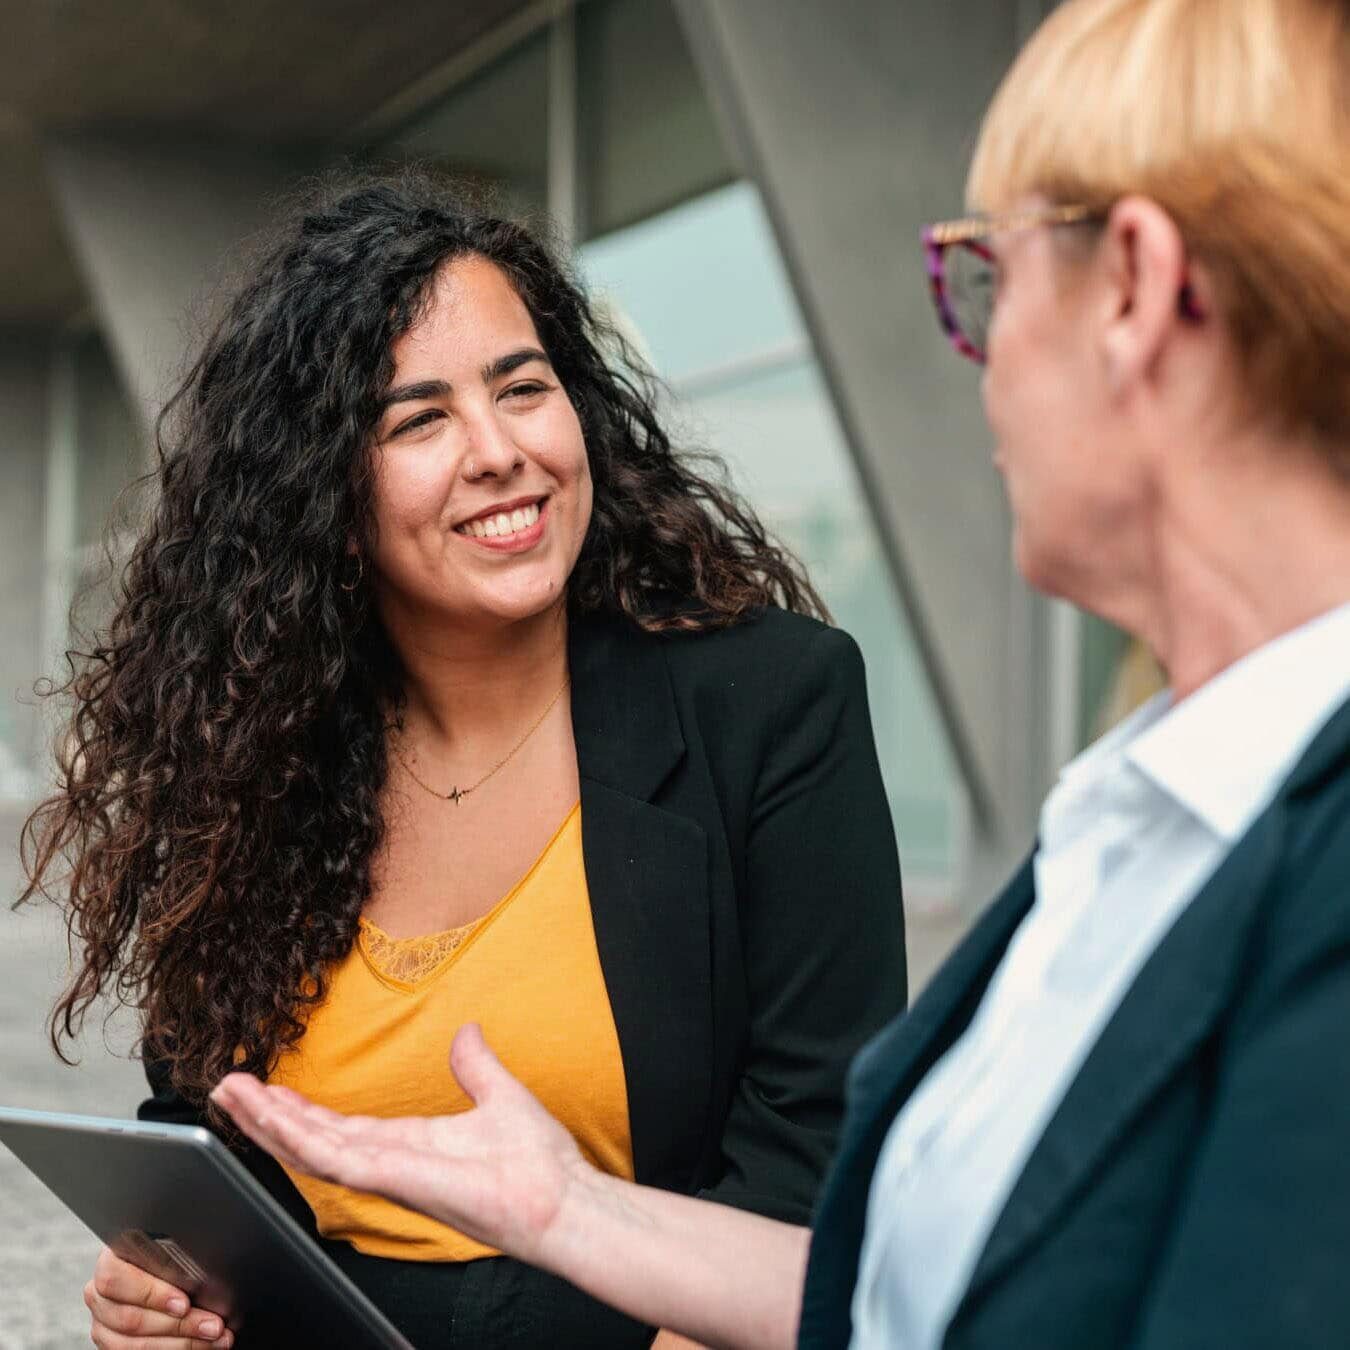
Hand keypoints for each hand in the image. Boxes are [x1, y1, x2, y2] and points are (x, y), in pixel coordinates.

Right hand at [85, 1245, 232, 1347]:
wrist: (159, 1275)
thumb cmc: (169, 1258)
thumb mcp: (169, 1250)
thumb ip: (174, 1258)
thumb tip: (202, 1271)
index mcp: (109, 1263)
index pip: (116, 1279)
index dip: (152, 1294)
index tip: (185, 1304)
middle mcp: (99, 1296)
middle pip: (131, 1319)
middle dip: (180, 1325)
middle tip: (213, 1326)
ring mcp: (102, 1325)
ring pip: (133, 1345)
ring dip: (181, 1344)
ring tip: (214, 1339)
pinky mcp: (110, 1345)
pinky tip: (199, 1346)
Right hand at [211, 1022, 588, 1265]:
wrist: (562, 1199)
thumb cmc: (539, 1164)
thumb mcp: (500, 1097)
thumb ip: (476, 1066)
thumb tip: (467, 1032)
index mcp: (410, 1144)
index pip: (340, 1127)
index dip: (301, 1110)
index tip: (268, 1087)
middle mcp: (391, 1162)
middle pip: (312, 1138)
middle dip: (268, 1114)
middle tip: (227, 1085)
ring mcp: (388, 1174)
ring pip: (311, 1148)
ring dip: (269, 1121)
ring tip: (231, 1093)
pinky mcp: (395, 1179)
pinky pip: (335, 1158)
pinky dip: (299, 1137)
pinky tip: (271, 1116)